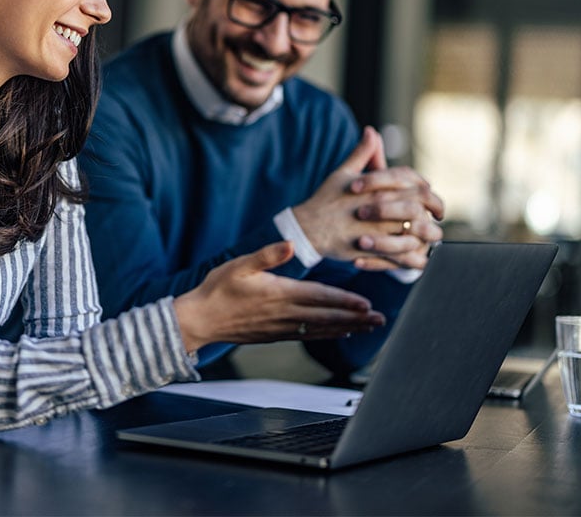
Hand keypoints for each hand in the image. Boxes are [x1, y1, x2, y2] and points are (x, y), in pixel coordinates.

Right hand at [173, 241, 385, 352]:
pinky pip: (308, 336)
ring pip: (321, 329)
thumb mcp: (239, 265)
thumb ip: (266, 255)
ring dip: (347, 328)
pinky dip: (327, 335)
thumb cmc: (217, 289)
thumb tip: (288, 244)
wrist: (200, 320)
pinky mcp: (276, 335)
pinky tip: (340, 333)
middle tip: (380, 320)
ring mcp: (281, 328)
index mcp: (279, 294)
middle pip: (327, 318)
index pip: (320, 298)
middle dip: (356, 319)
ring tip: (370, 328)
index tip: (367, 304)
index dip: (345, 302)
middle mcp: (285, 314)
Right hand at [293, 127, 444, 271]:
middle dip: (433, 211)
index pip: (412, 182)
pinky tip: (417, 255)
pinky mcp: (372, 249)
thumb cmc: (326, 200)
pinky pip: (400, 255)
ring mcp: (377, 229)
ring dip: (426, 235)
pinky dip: (413, 256)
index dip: (426, 188)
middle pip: (419, 206)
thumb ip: (362, 153)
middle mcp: (380, 206)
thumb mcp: (344, 173)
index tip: (430, 194)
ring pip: (414, 231)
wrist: (307, 228)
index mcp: (377, 186)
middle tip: (438, 217)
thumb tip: (371, 131)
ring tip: (431, 237)